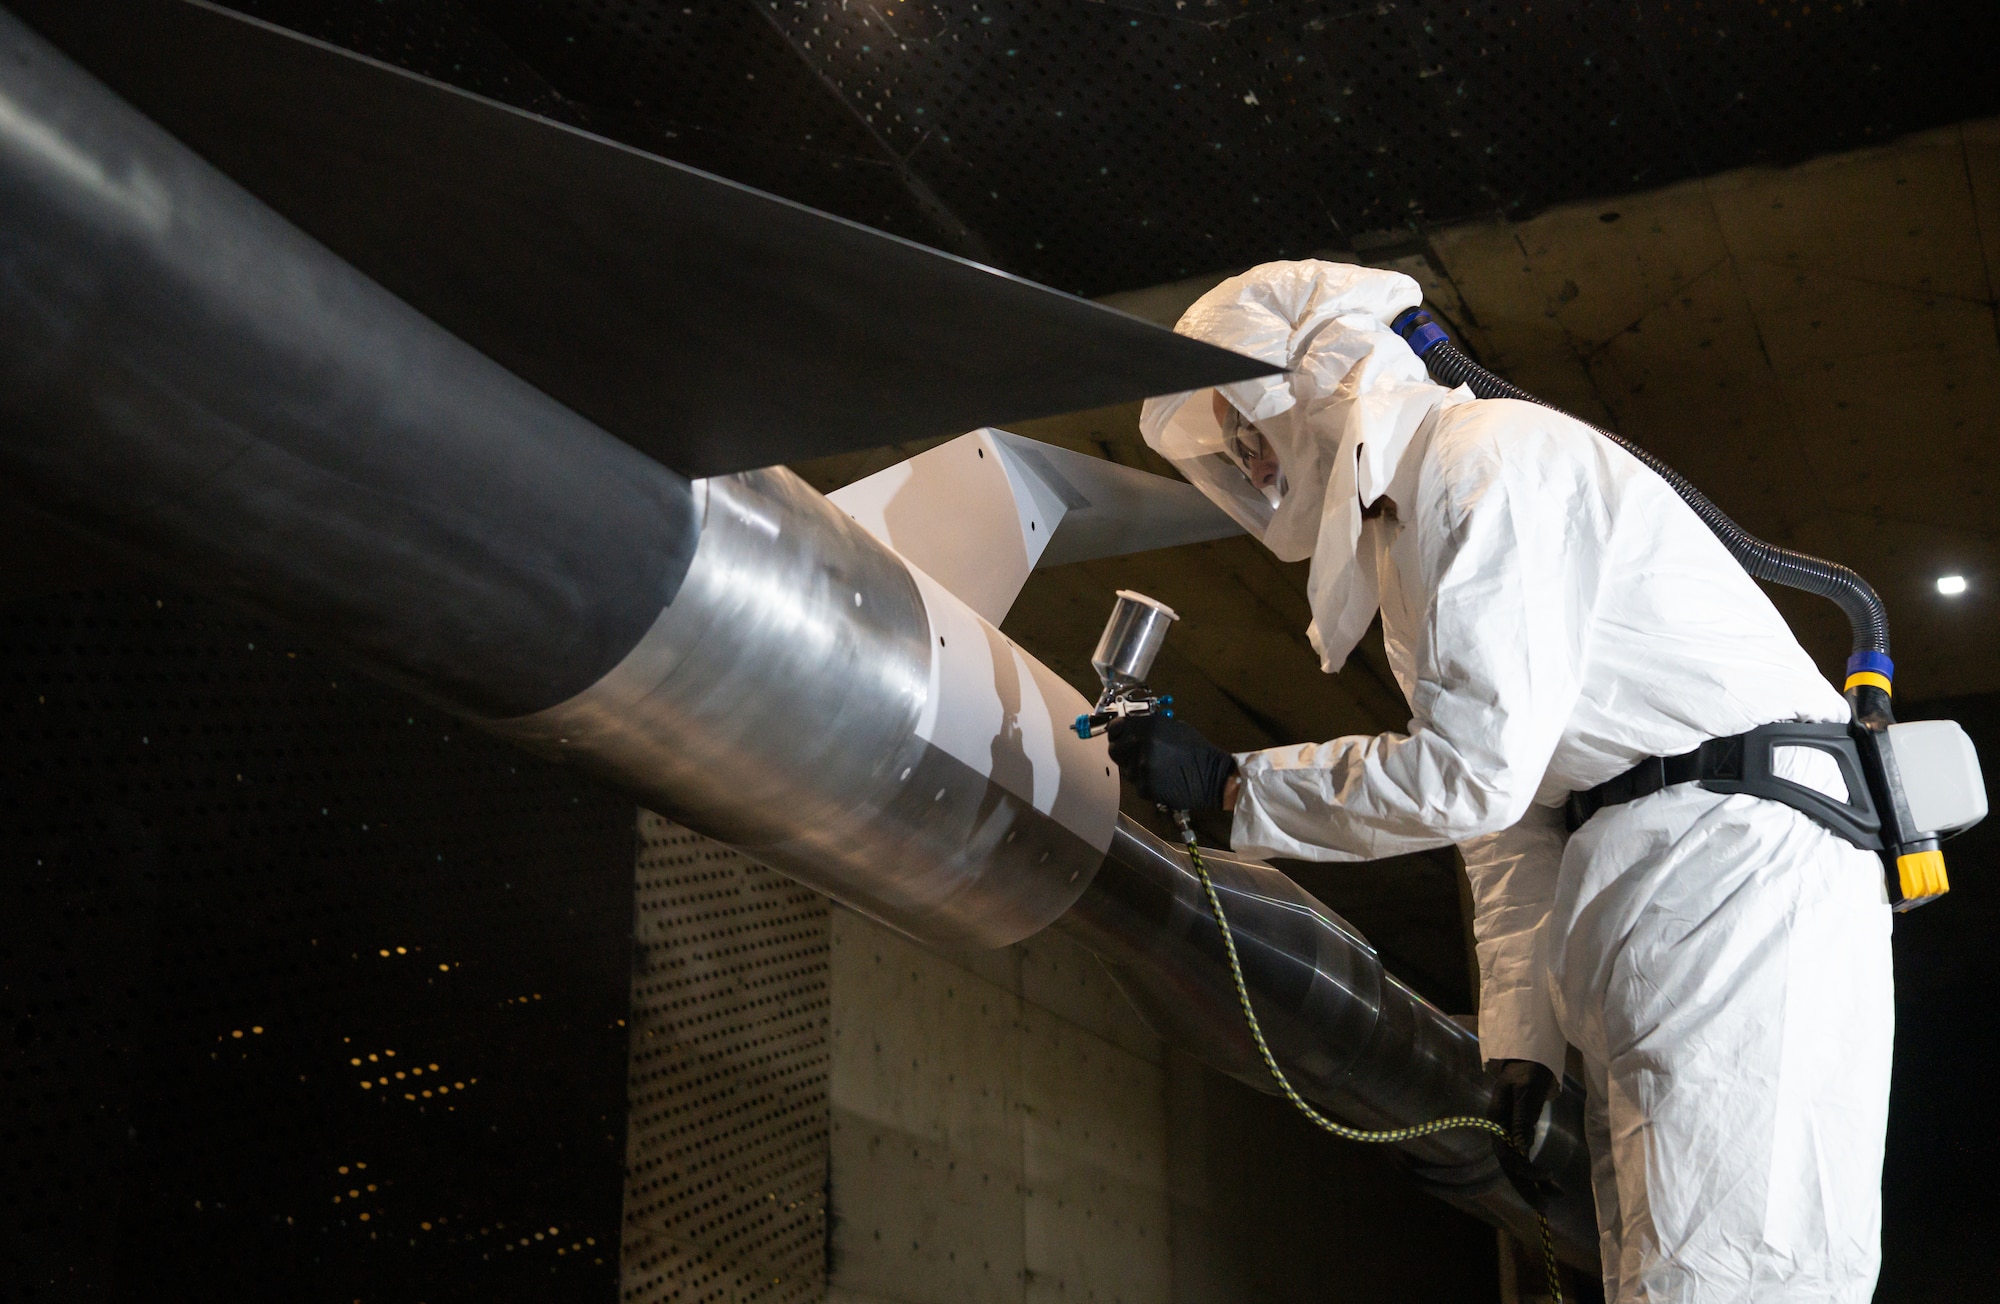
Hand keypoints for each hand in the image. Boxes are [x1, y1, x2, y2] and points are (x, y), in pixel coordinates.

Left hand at [1107, 714, 1235, 812]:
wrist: (1211, 777)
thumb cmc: (1196, 749)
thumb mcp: (1172, 726)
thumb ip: (1148, 726)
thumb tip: (1131, 727)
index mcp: (1147, 727)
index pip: (1116, 727)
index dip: (1116, 731)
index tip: (1119, 734)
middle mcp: (1140, 746)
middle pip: (1114, 749)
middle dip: (1121, 750)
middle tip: (1133, 753)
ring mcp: (1140, 768)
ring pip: (1125, 768)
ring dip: (1134, 767)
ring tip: (1154, 766)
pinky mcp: (1144, 788)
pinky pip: (1136, 783)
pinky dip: (1144, 781)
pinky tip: (1160, 778)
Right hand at [1486, 1058, 1561, 1209]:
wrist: (1528, 1057)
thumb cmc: (1527, 1070)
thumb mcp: (1525, 1092)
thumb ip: (1522, 1120)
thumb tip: (1520, 1149)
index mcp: (1496, 1121)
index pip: (1506, 1155)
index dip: (1524, 1170)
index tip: (1547, 1174)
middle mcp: (1500, 1131)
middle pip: (1511, 1166)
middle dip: (1528, 1187)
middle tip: (1546, 1208)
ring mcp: (1509, 1133)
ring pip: (1519, 1166)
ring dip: (1535, 1183)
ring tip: (1556, 1197)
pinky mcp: (1519, 1133)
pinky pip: (1526, 1158)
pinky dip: (1538, 1172)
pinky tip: (1552, 1182)